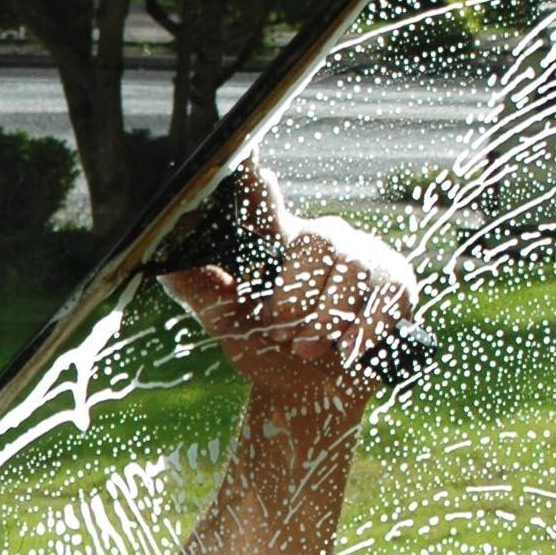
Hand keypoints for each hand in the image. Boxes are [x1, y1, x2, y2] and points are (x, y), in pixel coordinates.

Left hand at [159, 167, 419, 413]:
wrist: (307, 394)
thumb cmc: (263, 348)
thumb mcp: (223, 319)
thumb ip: (196, 287)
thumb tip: (160, 259)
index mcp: (276, 240)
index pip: (264, 202)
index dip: (258, 182)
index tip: (248, 160)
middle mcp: (321, 237)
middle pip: (314, 243)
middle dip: (295, 296)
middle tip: (280, 331)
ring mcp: (363, 256)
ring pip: (350, 270)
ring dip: (325, 320)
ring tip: (309, 347)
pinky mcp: (395, 281)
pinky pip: (384, 296)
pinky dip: (361, 330)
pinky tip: (348, 349)